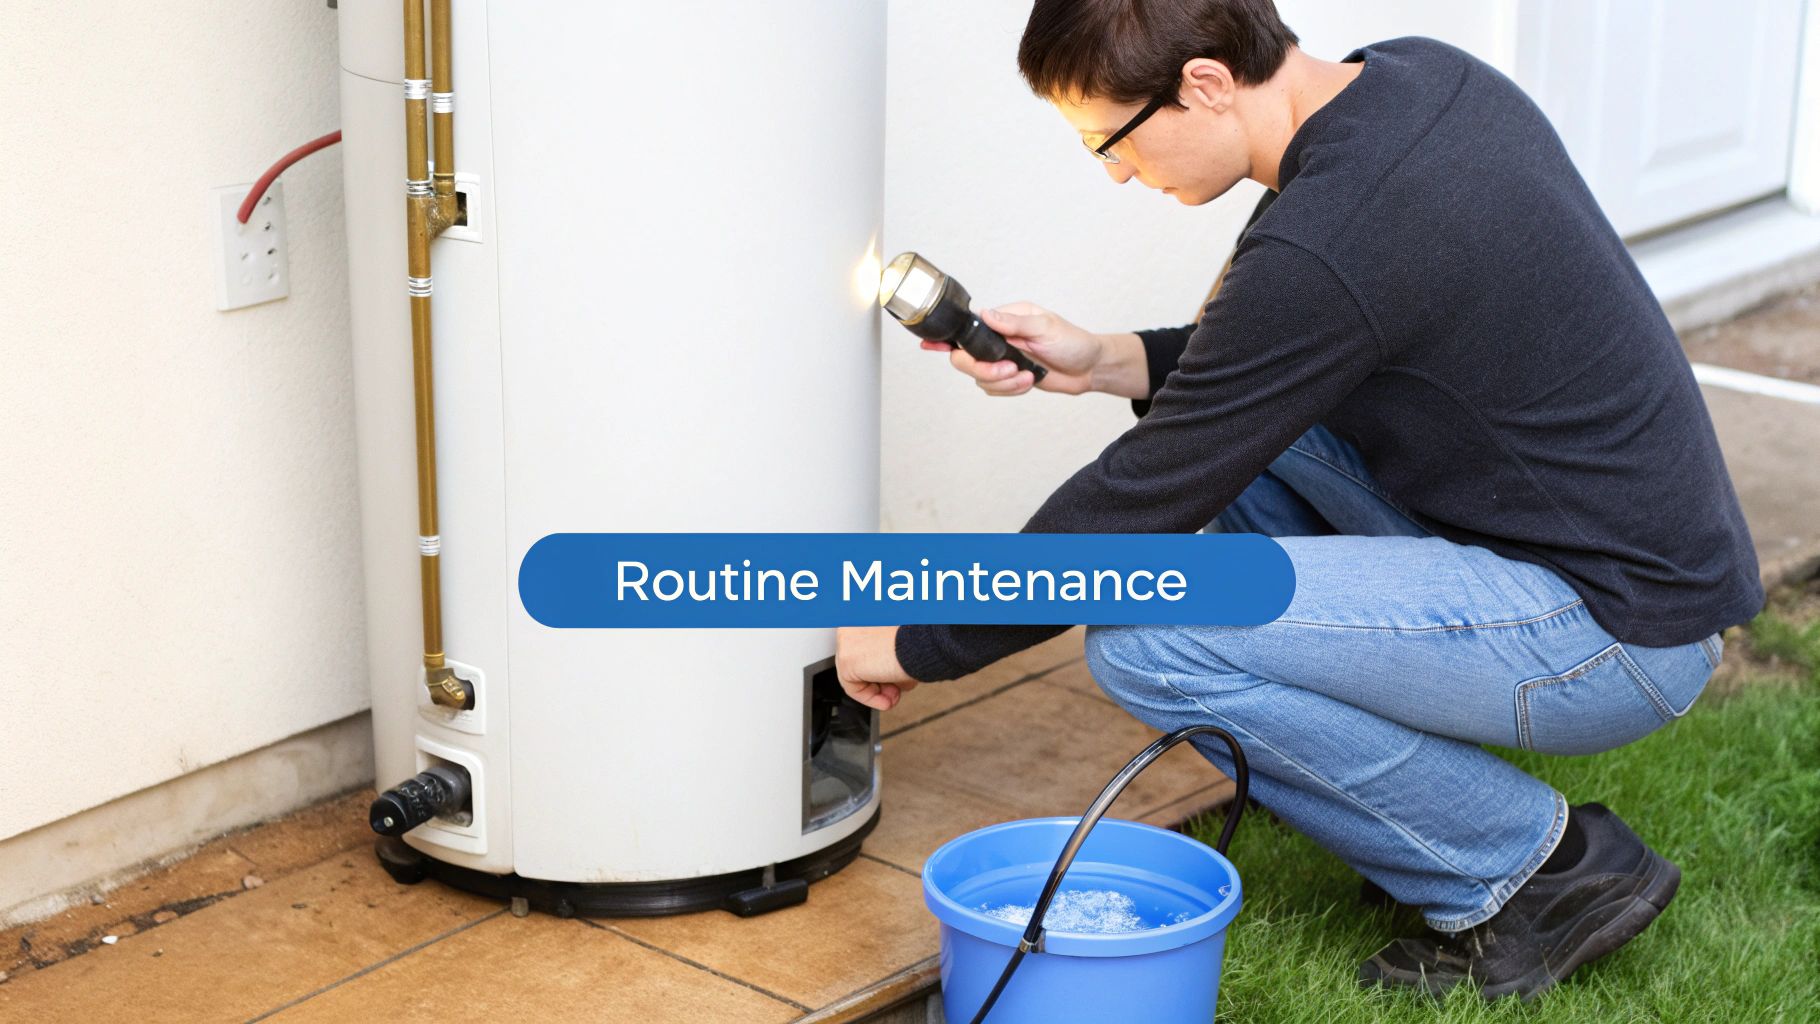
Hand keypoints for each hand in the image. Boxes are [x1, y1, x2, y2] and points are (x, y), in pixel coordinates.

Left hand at [835, 625, 917, 710]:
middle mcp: (850, 623)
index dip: (879, 667)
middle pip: (858, 661)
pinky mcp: (845, 658)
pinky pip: (852, 687)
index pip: (863, 647)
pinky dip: (870, 698)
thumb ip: (888, 655)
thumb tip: (889, 674)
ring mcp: (845, 639)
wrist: (922, 643)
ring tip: (894, 697)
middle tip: (895, 691)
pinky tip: (887, 701)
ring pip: (855, 674)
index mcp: (864, 615)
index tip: (893, 679)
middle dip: (879, 681)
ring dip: (877, 690)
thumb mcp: (900, 643)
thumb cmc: (919, 639)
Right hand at [923, 302, 1103, 396]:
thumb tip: (986, 314)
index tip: (931, 345)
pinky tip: (1027, 382)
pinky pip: (993, 389)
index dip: (948, 338)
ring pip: (979, 377)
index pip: (969, 327)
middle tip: (1009, 370)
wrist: (1090, 368)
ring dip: (1002, 382)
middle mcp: (999, 338)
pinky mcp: (1009, 377)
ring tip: (1026, 376)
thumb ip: (1014, 323)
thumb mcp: (1046, 327)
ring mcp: (1002, 359)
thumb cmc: (1073, 342)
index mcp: (1005, 319)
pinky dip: (1009, 390)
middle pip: (966, 357)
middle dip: (984, 369)